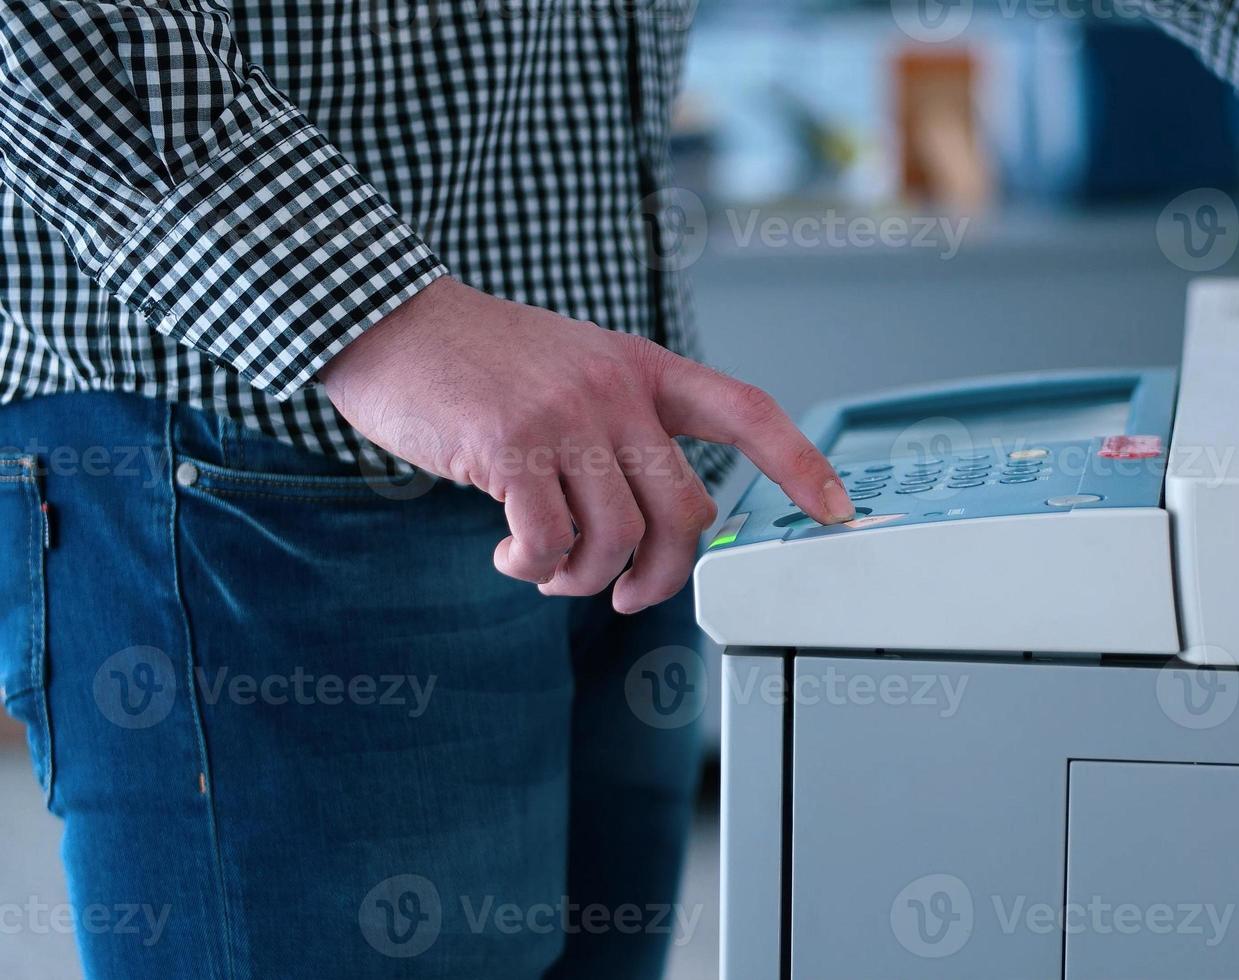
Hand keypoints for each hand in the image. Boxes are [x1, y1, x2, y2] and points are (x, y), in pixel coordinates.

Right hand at [319, 276, 855, 611]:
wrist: (388, 319)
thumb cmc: (480, 359)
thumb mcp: (576, 365)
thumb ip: (622, 424)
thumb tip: (651, 520)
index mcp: (642, 368)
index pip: (747, 411)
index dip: (800, 463)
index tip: (836, 508)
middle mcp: (616, 392)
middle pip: (685, 512)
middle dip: (662, 575)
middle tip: (627, 593)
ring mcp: (565, 417)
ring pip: (618, 539)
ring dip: (584, 579)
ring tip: (548, 570)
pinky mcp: (509, 448)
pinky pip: (550, 542)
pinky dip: (534, 567)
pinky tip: (511, 554)